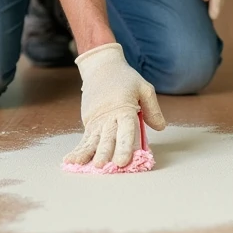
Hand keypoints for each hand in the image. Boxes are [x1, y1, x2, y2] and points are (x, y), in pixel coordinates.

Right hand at [63, 43, 166, 167]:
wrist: (101, 67)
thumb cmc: (126, 79)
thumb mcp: (144, 88)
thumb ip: (152, 109)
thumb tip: (160, 127)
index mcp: (125, 108)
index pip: (126, 130)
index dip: (124, 146)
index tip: (123, 160)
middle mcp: (109, 116)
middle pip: (107, 137)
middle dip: (105, 152)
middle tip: (102, 166)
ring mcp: (96, 119)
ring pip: (93, 139)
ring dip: (88, 153)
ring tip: (82, 165)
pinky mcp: (88, 120)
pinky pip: (85, 137)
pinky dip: (79, 149)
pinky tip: (72, 160)